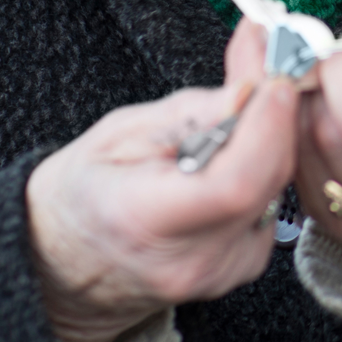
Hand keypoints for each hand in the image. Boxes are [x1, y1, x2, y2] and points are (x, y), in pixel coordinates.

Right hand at [27, 18, 294, 341]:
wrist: (66, 264)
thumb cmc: (84, 193)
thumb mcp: (120, 132)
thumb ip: (192, 111)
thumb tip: (251, 87)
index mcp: (145, 222)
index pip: (234, 183)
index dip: (266, 127)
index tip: (275, 80)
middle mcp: (191, 259)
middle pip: (266, 180)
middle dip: (275, 117)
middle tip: (269, 71)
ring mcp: (219, 271)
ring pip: (275, 188)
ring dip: (270, 141)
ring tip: (237, 115)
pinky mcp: (241, 267)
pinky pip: (270, 203)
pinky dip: (262, 169)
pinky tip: (230, 157)